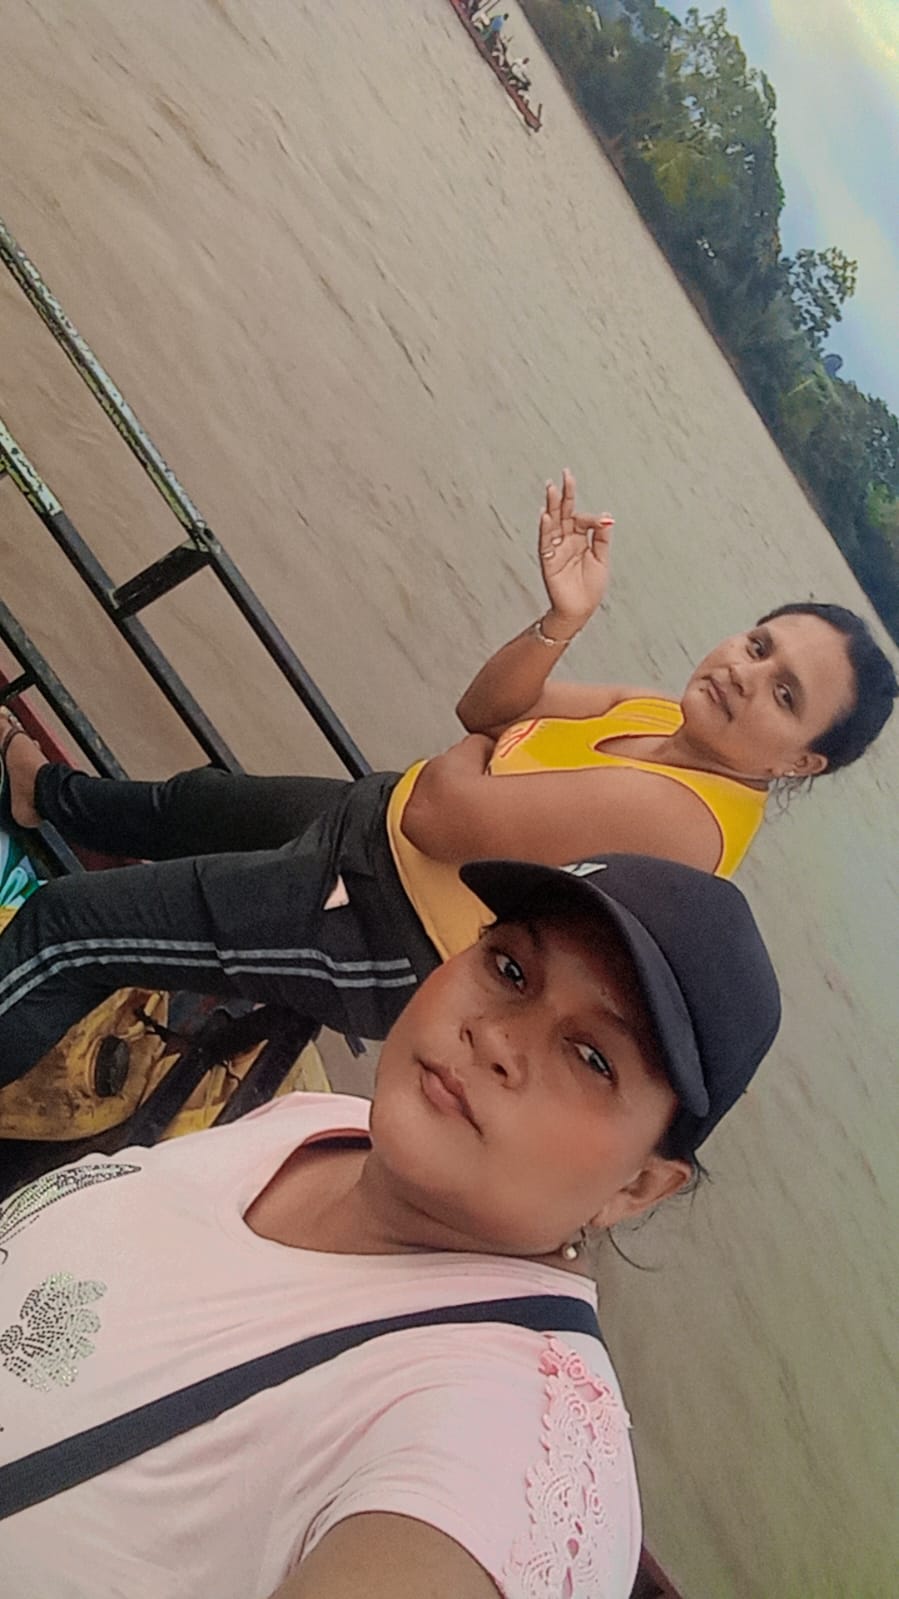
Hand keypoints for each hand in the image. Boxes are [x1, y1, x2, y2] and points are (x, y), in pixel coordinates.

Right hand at [538, 469, 613, 631]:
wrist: (580, 611)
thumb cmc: (589, 587)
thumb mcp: (602, 559)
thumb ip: (602, 537)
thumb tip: (607, 516)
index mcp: (580, 539)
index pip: (582, 519)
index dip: (593, 518)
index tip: (603, 522)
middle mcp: (566, 541)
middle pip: (564, 513)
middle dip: (565, 495)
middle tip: (565, 474)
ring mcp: (556, 550)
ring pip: (553, 523)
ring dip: (552, 506)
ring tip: (552, 488)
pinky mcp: (549, 561)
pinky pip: (546, 543)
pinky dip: (546, 529)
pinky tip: (546, 516)